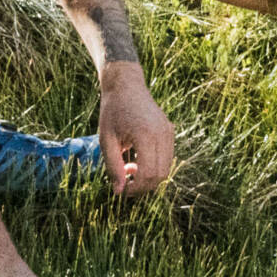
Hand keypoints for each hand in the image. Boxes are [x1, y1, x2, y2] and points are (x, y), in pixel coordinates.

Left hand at [97, 65, 175, 195]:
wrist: (126, 85)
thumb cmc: (112, 111)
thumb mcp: (106, 140)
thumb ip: (113, 167)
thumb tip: (119, 191)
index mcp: (146, 135)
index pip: (148, 174)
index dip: (135, 189)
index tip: (121, 191)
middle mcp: (162, 133)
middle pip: (160, 174)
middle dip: (143, 186)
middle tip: (124, 184)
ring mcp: (169, 131)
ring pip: (166, 168)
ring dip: (149, 177)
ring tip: (129, 169)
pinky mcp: (170, 130)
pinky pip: (167, 157)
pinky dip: (155, 166)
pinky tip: (138, 160)